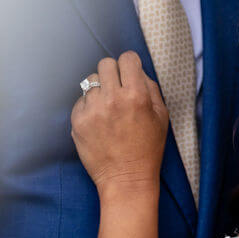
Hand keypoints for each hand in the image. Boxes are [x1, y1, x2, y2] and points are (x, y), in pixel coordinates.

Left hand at [71, 52, 168, 199]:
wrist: (126, 179)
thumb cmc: (147, 148)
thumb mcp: (161, 116)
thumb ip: (150, 87)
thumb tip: (136, 70)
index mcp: (136, 95)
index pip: (126, 58)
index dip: (130, 64)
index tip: (130, 73)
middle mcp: (112, 99)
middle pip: (105, 64)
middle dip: (113, 73)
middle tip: (118, 88)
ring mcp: (92, 110)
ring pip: (91, 81)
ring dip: (100, 89)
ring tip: (107, 107)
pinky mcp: (77, 121)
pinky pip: (81, 100)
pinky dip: (89, 106)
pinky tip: (99, 121)